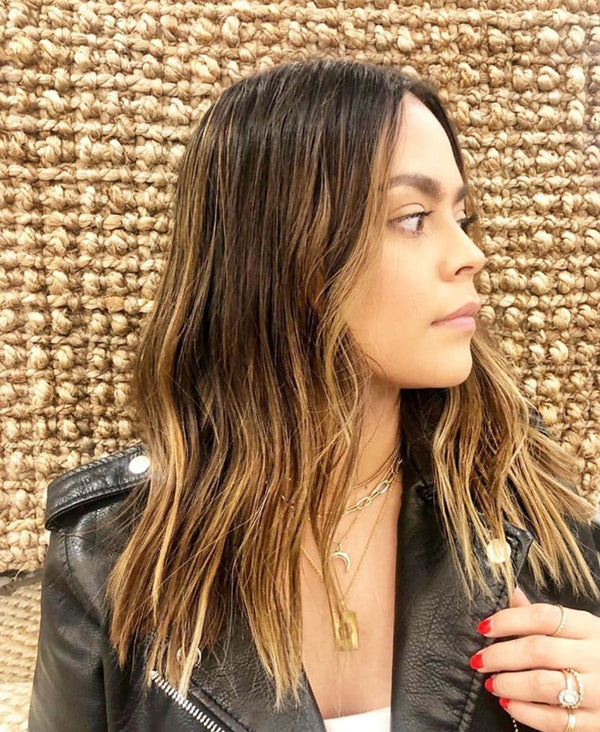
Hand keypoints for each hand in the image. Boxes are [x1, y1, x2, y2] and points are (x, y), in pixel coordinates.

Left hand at [470, 587, 599, 730]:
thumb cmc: (597, 652)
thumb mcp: (579, 628)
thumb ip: (545, 615)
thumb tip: (511, 593)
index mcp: (588, 627)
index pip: (543, 616)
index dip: (508, 620)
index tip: (484, 628)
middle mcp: (594, 656)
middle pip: (538, 650)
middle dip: (500, 655)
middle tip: (479, 660)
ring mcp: (598, 691)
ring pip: (543, 685)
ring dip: (509, 684)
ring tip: (491, 682)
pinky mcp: (597, 722)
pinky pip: (555, 720)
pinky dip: (525, 712)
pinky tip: (509, 704)